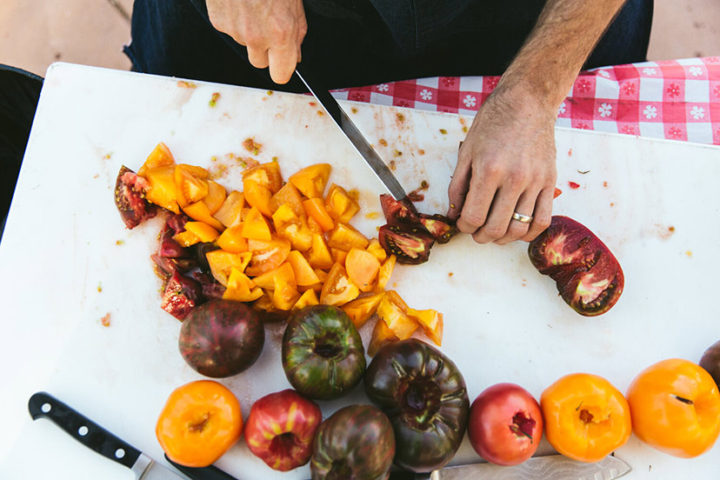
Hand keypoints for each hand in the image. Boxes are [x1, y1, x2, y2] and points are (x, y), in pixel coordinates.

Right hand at [207, 0, 306, 83]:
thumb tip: (295, 54)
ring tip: (254, 5)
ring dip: (250, 31)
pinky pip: (229, 29)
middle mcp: (256, 36)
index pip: (281, 74)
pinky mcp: (218, 21)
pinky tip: (240, 2)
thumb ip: (296, 33)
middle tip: (269, 28)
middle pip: (260, 63)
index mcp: (280, 33)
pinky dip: (234, 19)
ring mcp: (235, 30)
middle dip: (266, 51)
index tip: (284, 63)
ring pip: (244, 43)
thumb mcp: (295, 3)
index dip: (283, 68)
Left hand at [447, 85, 556, 243]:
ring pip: (519, 229)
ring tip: (495, 233)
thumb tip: (455, 214)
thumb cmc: (493, 123)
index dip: (464, 227)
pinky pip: (543, 220)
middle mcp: (514, 179)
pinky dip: (529, 233)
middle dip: (481, 237)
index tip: (462, 225)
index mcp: (489, 170)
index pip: (474, 217)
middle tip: (476, 233)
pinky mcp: (550, 182)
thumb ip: (458, 186)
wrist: (527, 102)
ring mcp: (535, 182)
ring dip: (503, 239)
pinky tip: (518, 230)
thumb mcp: (467, 151)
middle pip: (496, 228)